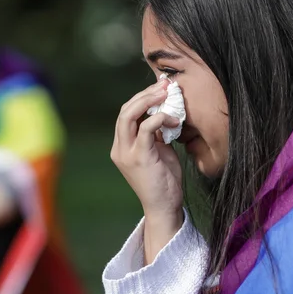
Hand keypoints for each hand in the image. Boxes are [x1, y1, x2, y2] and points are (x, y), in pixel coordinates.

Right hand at [111, 80, 183, 262]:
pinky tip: (173, 119)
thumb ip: (156, 133)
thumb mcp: (158, 150)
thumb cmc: (164, 180)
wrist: (164, 207)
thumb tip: (164, 109)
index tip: (161, 87)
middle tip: (165, 86)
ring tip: (167, 94)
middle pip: (124, 110)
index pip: (126, 113)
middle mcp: (119, 148)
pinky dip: (159, 119)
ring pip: (128, 115)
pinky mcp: (139, 158)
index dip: (142, 97)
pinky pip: (145, 129)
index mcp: (121, 146)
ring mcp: (127, 153)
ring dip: (149, 101)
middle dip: (145, 94)